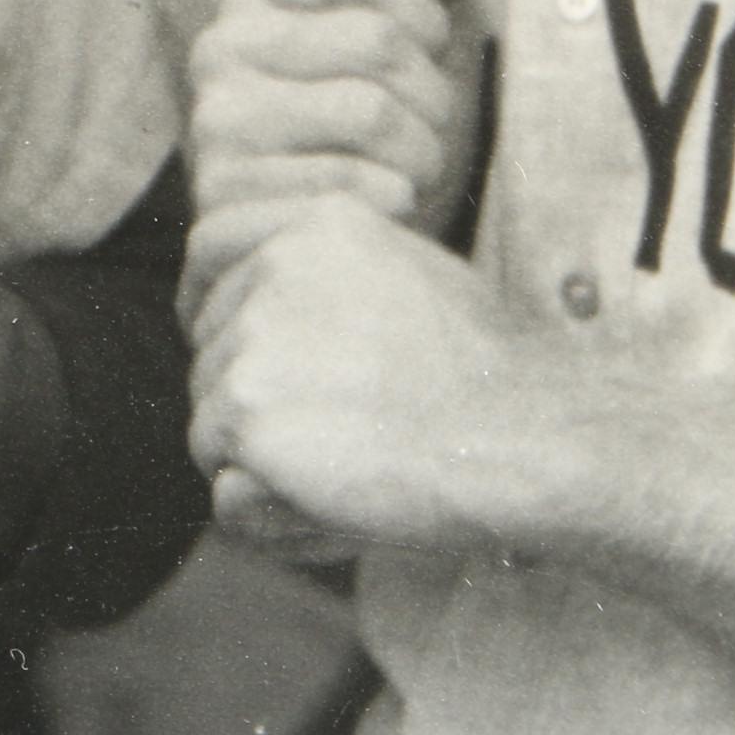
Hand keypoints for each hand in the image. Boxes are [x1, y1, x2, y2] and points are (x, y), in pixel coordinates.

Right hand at [182, 0, 479, 325]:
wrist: (349, 247)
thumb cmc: (394, 132)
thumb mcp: (424, 45)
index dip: (427, 19)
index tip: (423, 59)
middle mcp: (220, 50)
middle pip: (379, 41)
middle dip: (431, 98)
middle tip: (421, 132)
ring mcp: (217, 126)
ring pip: (371, 112)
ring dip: (420, 154)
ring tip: (404, 171)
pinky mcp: (229, 201)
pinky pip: (350, 188)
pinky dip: (390, 202)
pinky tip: (379, 209)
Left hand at [188, 194, 543, 563]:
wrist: (525, 442)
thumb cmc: (489, 378)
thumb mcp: (413, 279)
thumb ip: (331, 279)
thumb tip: (267, 308)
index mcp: (314, 227)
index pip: (209, 256)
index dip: (217, 314)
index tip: (250, 365)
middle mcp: (273, 268)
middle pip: (208, 346)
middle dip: (252, 397)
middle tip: (336, 439)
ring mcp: (253, 340)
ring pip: (212, 416)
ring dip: (264, 456)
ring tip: (351, 472)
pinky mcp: (246, 414)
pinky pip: (223, 478)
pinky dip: (269, 508)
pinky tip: (336, 507)